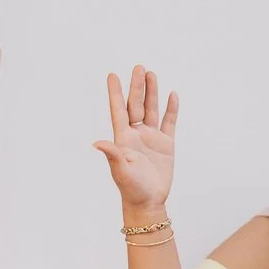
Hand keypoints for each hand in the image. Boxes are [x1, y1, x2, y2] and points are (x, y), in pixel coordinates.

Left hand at [93, 64, 178, 213]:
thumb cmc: (131, 188)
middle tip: (138, 67)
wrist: (149, 202)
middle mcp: (136, 134)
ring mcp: (151, 138)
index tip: (112, 75)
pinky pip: (169, 122)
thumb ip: (112, 154)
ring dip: (152, 92)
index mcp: (123, 138)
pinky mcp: (166, 144)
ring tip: (151, 74)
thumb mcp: (120, 170)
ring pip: (152, 109)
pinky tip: (172, 95)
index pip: (118, 110)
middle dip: (137, 86)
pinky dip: (171, 109)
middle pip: (136, 105)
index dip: (115, 93)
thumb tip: (97, 143)